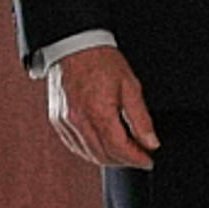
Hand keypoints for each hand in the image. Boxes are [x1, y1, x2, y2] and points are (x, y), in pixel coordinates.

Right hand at [46, 44, 158, 168]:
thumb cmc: (102, 61)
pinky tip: (103, 147)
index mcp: (98, 111)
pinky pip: (75, 146)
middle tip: (139, 156)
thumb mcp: (130, 85)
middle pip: (104, 155)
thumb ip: (141, 118)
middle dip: (125, 161)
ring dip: (109, 159)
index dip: (136, 158)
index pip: (119, 148)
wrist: (74, 46)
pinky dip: (91, 152)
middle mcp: (78, 120)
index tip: (148, 160)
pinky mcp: (58, 121)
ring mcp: (65, 122)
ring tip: (124, 152)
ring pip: (89, 154)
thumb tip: (151, 143)